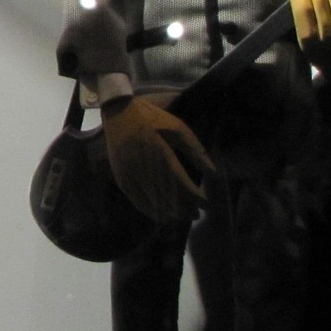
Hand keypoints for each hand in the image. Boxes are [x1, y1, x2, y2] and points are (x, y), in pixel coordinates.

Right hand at [101, 91, 212, 226]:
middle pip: (168, 196)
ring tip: (181, 218)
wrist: (119, 112)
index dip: (196, 198)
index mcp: (161, 153)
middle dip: (184, 209)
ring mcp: (130, 173)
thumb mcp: (178, 128)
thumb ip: (195, 151)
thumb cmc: (152, 119)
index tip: (207, 205)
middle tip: (196, 215)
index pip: (182, 184)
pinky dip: (148, 210)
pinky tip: (159, 216)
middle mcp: (144, 167)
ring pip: (152, 201)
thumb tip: (212, 173)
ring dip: (168, 213)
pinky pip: (135, 199)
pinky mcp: (121, 176)